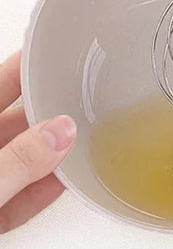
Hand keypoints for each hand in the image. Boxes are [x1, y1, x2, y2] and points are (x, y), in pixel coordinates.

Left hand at [0, 52, 75, 232]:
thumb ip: (16, 162)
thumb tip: (61, 132)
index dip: (26, 66)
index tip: (57, 51)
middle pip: (11, 120)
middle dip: (47, 109)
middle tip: (83, 94)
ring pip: (18, 160)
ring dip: (51, 153)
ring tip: (85, 136)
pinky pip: (17, 197)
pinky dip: (42, 190)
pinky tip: (67, 180)